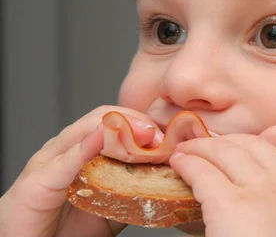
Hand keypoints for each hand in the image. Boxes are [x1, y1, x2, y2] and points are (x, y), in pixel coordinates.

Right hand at [0, 106, 161, 236]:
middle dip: (137, 121)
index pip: (117, 120)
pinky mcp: (36, 181)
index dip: (144, 123)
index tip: (170, 135)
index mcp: (84, 149)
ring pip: (86, 129)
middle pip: (104, 118)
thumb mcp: (112, 203)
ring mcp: (50, 160)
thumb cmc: (67, 228)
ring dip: (120, 128)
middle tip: (162, 135)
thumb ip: (135, 185)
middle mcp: (67, 148)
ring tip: (145, 135)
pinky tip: (102, 137)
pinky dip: (85, 146)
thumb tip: (170, 176)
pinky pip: (64, 160)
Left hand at [170, 126, 275, 236]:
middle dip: (229, 142)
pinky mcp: (230, 203)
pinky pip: (203, 171)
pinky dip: (187, 163)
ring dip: (202, 148)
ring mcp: (261, 189)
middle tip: (211, 149)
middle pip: (255, 142)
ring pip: (226, 150)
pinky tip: (179, 165)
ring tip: (187, 152)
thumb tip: (251, 188)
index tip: (259, 142)